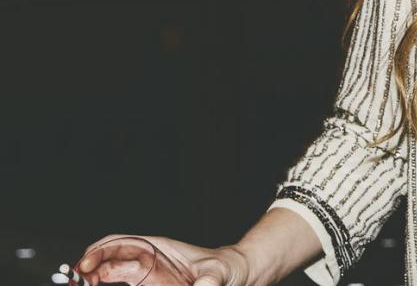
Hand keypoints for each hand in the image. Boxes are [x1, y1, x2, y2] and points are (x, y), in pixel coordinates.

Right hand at [75, 234, 251, 285]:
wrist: (233, 277)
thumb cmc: (226, 268)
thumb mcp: (218, 272)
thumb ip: (208, 280)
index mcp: (158, 246)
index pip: (121, 242)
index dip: (100, 251)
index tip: (85, 265)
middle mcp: (147, 258)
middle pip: (109, 257)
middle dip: (88, 265)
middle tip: (75, 280)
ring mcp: (145, 273)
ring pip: (109, 271)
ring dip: (92, 277)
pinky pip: (121, 283)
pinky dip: (104, 285)